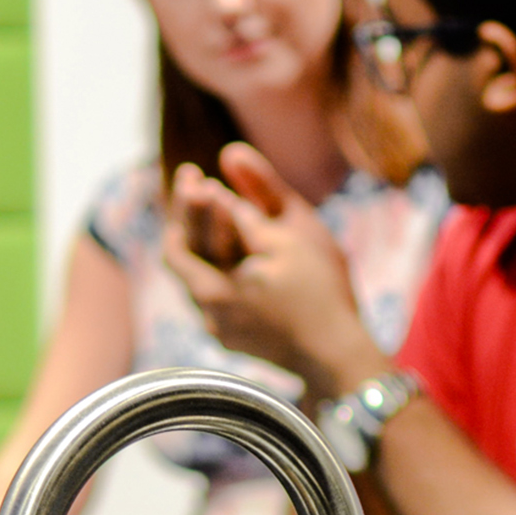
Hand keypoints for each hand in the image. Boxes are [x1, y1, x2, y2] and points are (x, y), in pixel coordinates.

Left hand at [163, 145, 383, 401]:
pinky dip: (220, 266)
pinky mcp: (235, 339)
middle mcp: (207, 313)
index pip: (177, 241)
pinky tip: (237, 250)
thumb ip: (260, 193)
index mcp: (212, 290)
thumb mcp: (293, 233)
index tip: (193, 172)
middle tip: (200, 184)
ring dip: (205, 243)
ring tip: (220, 213)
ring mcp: (219, 330)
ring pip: (198, 278)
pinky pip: (216, 295)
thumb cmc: (323, 293)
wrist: (338, 360)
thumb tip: (229, 155)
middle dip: (191, 218)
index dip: (182, 204)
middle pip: (184, 259)